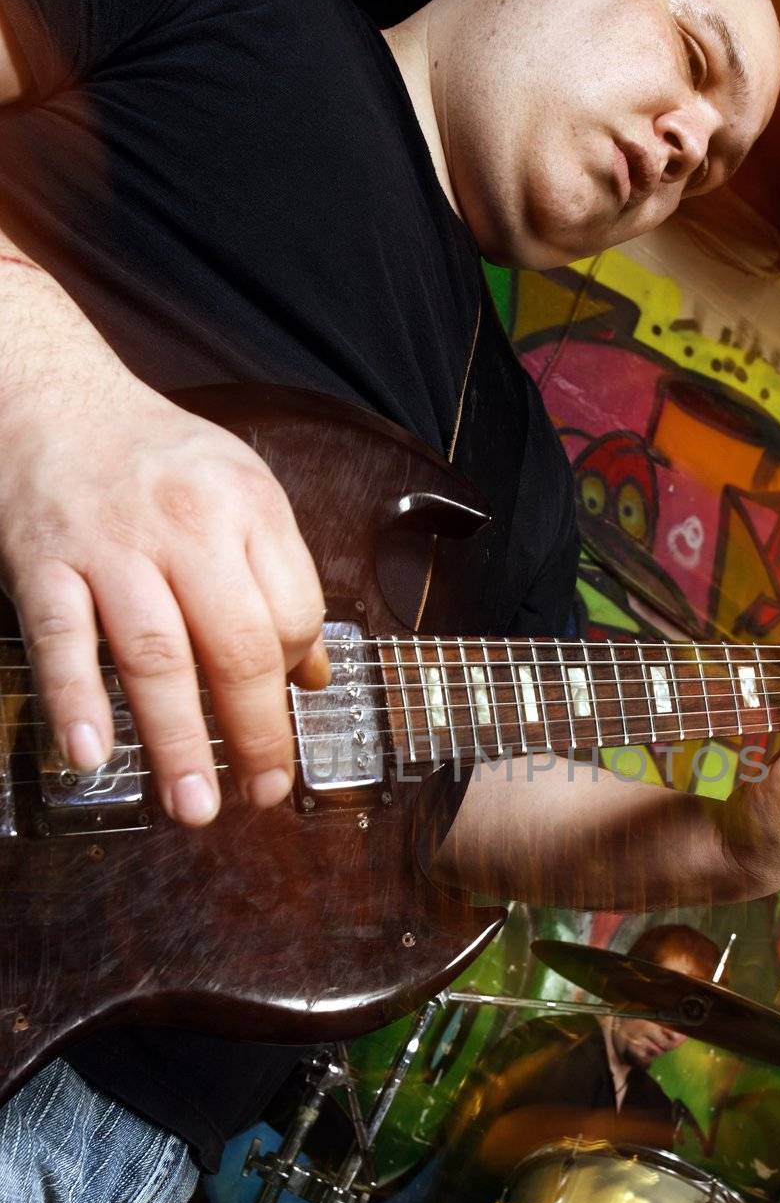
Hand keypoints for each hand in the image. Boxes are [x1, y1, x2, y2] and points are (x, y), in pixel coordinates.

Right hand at [0, 369, 328, 825]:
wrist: (49, 397)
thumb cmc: (156, 462)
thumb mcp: (239, 496)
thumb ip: (279, 580)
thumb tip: (313, 677)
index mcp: (248, 505)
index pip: (293, 611)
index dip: (291, 679)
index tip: (283, 731)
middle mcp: (186, 523)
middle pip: (237, 643)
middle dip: (254, 732)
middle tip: (260, 795)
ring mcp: (110, 543)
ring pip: (155, 653)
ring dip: (176, 740)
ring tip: (192, 805)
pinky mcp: (42, 560)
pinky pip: (60, 638)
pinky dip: (74, 699)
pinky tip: (91, 754)